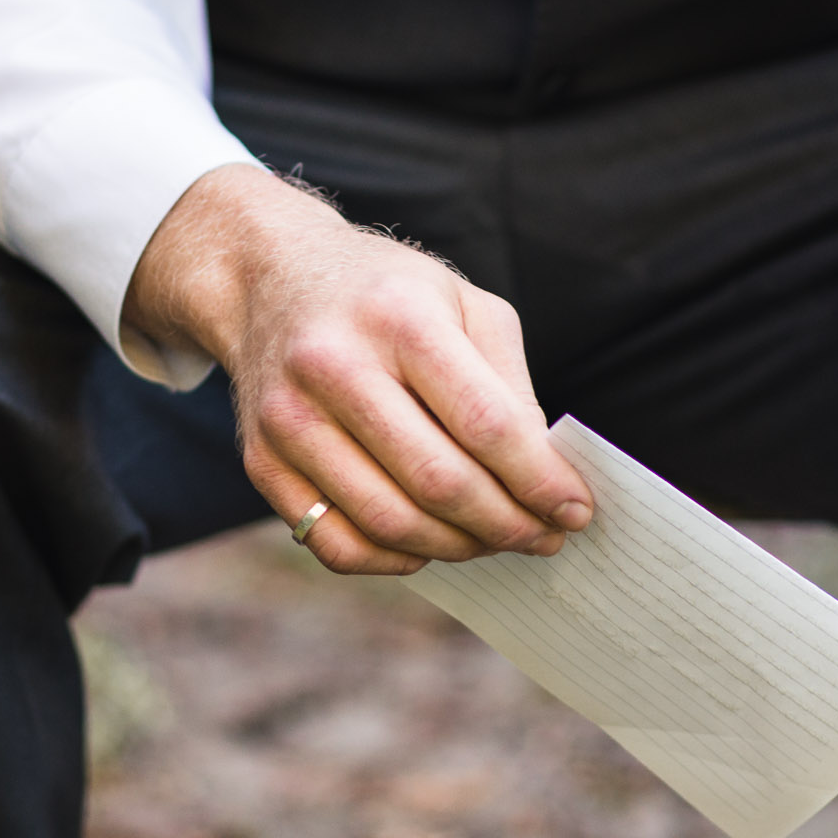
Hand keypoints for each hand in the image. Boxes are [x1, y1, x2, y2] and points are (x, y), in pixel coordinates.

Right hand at [126, 163, 593, 574]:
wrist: (269, 277)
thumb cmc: (387, 295)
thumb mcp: (464, 305)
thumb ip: (509, 388)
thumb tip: (543, 481)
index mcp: (399, 317)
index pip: (485, 424)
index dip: (540, 481)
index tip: (576, 510)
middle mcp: (334, 366)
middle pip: (439, 482)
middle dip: (507, 524)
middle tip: (544, 537)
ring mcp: (288, 419)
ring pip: (390, 522)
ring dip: (459, 548)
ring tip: (494, 540)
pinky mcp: (261, 462)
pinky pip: (336, 543)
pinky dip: (395, 560)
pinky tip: (429, 544)